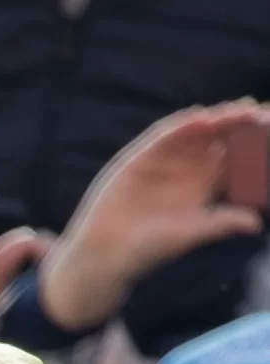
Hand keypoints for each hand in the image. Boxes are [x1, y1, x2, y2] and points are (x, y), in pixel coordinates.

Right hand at [36, 101, 267, 333]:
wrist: (108, 252)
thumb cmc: (151, 248)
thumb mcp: (191, 233)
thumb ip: (221, 223)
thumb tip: (256, 223)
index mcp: (204, 186)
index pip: (234, 158)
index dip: (253, 145)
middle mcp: (187, 169)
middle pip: (219, 139)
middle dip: (240, 125)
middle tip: (262, 113)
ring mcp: (164, 160)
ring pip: (196, 132)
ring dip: (217, 120)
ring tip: (239, 111)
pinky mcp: (141, 158)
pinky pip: (164, 136)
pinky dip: (181, 126)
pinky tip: (200, 119)